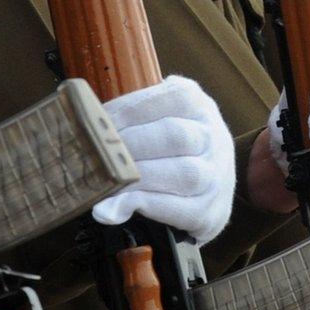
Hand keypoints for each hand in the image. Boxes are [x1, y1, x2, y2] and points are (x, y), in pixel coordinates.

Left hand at [92, 76, 235, 244]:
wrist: (208, 191)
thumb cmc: (170, 150)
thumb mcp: (159, 120)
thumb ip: (131, 119)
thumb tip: (92, 123)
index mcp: (200, 107)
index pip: (174, 97)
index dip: (132, 109)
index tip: (99, 122)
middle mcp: (214, 138)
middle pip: (176, 135)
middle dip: (131, 145)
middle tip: (98, 156)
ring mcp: (217, 176)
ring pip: (184, 173)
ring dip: (139, 179)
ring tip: (107, 185)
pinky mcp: (211, 211)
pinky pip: (182, 210)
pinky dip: (146, 208)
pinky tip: (117, 209)